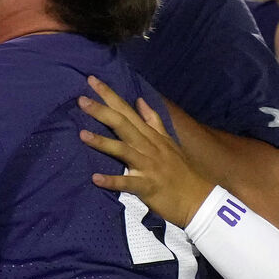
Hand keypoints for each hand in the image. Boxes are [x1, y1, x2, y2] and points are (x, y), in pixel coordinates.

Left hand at [77, 75, 217, 226]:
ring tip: (81, 134)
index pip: (127, 110)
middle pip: (123, 125)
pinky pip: (127, 183)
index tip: (92, 80)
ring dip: (103, 142)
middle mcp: (148, 147)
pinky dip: (112, 181)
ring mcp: (148, 166)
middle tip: (81, 99)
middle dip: (102, 111)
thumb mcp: (169, 141)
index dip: (110, 96)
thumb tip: (140, 100)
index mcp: (151, 135)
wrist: (198, 198)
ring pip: (123, 150)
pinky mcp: (147, 187)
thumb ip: (153, 121)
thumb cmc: (180, 170)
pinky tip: (95, 178)